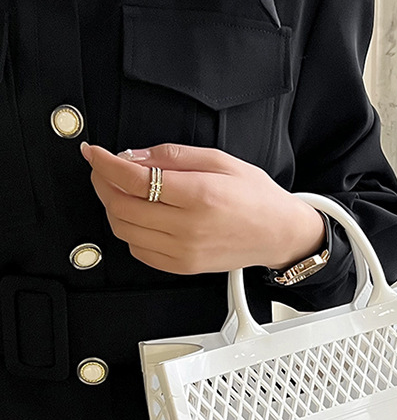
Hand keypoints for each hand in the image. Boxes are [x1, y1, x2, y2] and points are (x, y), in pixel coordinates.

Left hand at [80, 142, 325, 274]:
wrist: (279, 233)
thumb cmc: (257, 198)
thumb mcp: (222, 161)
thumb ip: (174, 156)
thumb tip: (134, 157)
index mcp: (199, 195)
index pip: (134, 180)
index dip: (105, 163)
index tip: (93, 152)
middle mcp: (189, 227)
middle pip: (121, 206)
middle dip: (103, 183)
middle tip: (104, 169)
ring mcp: (184, 251)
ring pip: (124, 230)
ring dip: (112, 207)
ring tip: (121, 191)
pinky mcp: (183, 267)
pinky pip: (139, 251)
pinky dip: (129, 231)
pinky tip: (139, 217)